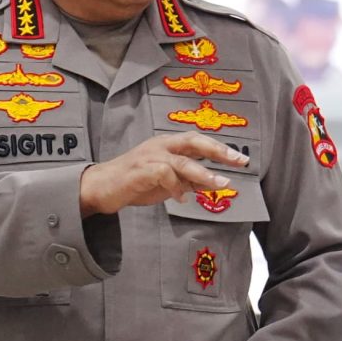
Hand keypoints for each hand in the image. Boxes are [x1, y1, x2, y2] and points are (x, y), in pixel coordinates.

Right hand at [81, 133, 250, 215]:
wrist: (101, 187)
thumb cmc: (135, 182)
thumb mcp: (168, 182)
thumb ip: (189, 181)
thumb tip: (214, 184)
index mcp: (168, 145)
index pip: (198, 141)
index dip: (220, 148)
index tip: (241, 159)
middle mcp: (160, 146)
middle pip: (193, 141)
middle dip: (218, 151)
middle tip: (237, 160)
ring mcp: (149, 157)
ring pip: (181, 160)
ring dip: (203, 173)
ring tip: (220, 184)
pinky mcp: (139, 171)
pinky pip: (163, 174)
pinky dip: (176, 187)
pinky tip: (182, 199)